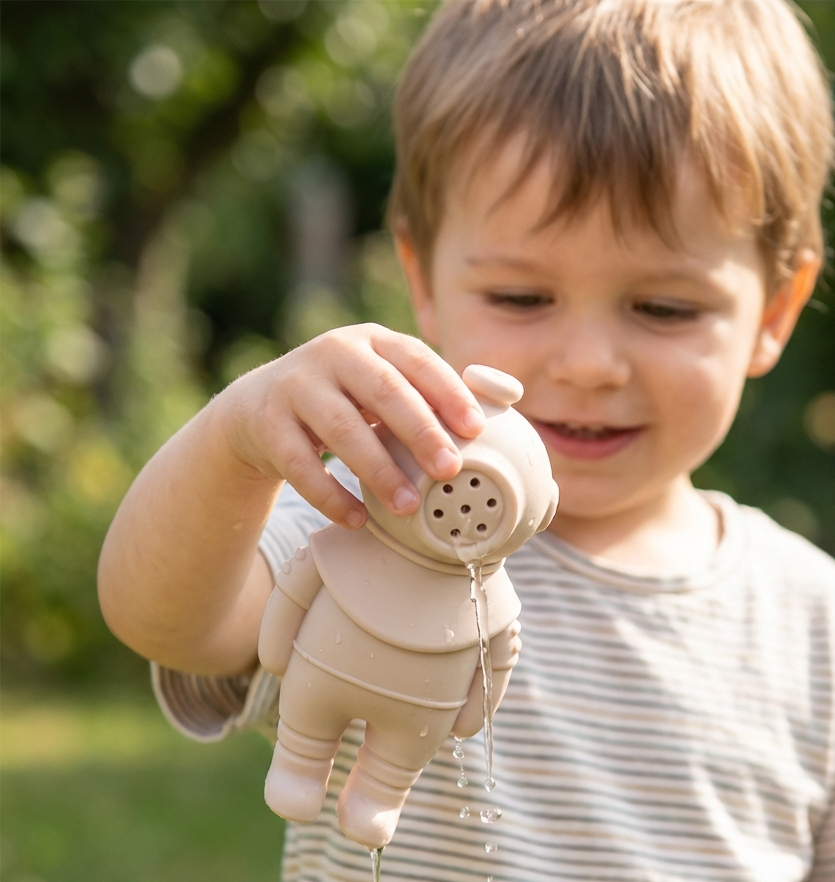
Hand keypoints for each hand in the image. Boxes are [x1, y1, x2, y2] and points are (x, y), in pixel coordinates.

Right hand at [220, 323, 485, 527]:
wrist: (257, 409)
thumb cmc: (343, 399)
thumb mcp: (380, 382)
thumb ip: (430, 389)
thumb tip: (509, 398)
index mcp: (371, 341)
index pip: (416, 359)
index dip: (448, 391)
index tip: (476, 429)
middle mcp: (333, 354)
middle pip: (383, 390)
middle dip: (420, 431)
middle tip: (449, 470)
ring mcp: (296, 387)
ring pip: (342, 429)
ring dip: (378, 470)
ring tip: (408, 505)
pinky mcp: (268, 425)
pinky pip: (301, 465)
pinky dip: (330, 496)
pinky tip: (356, 519)